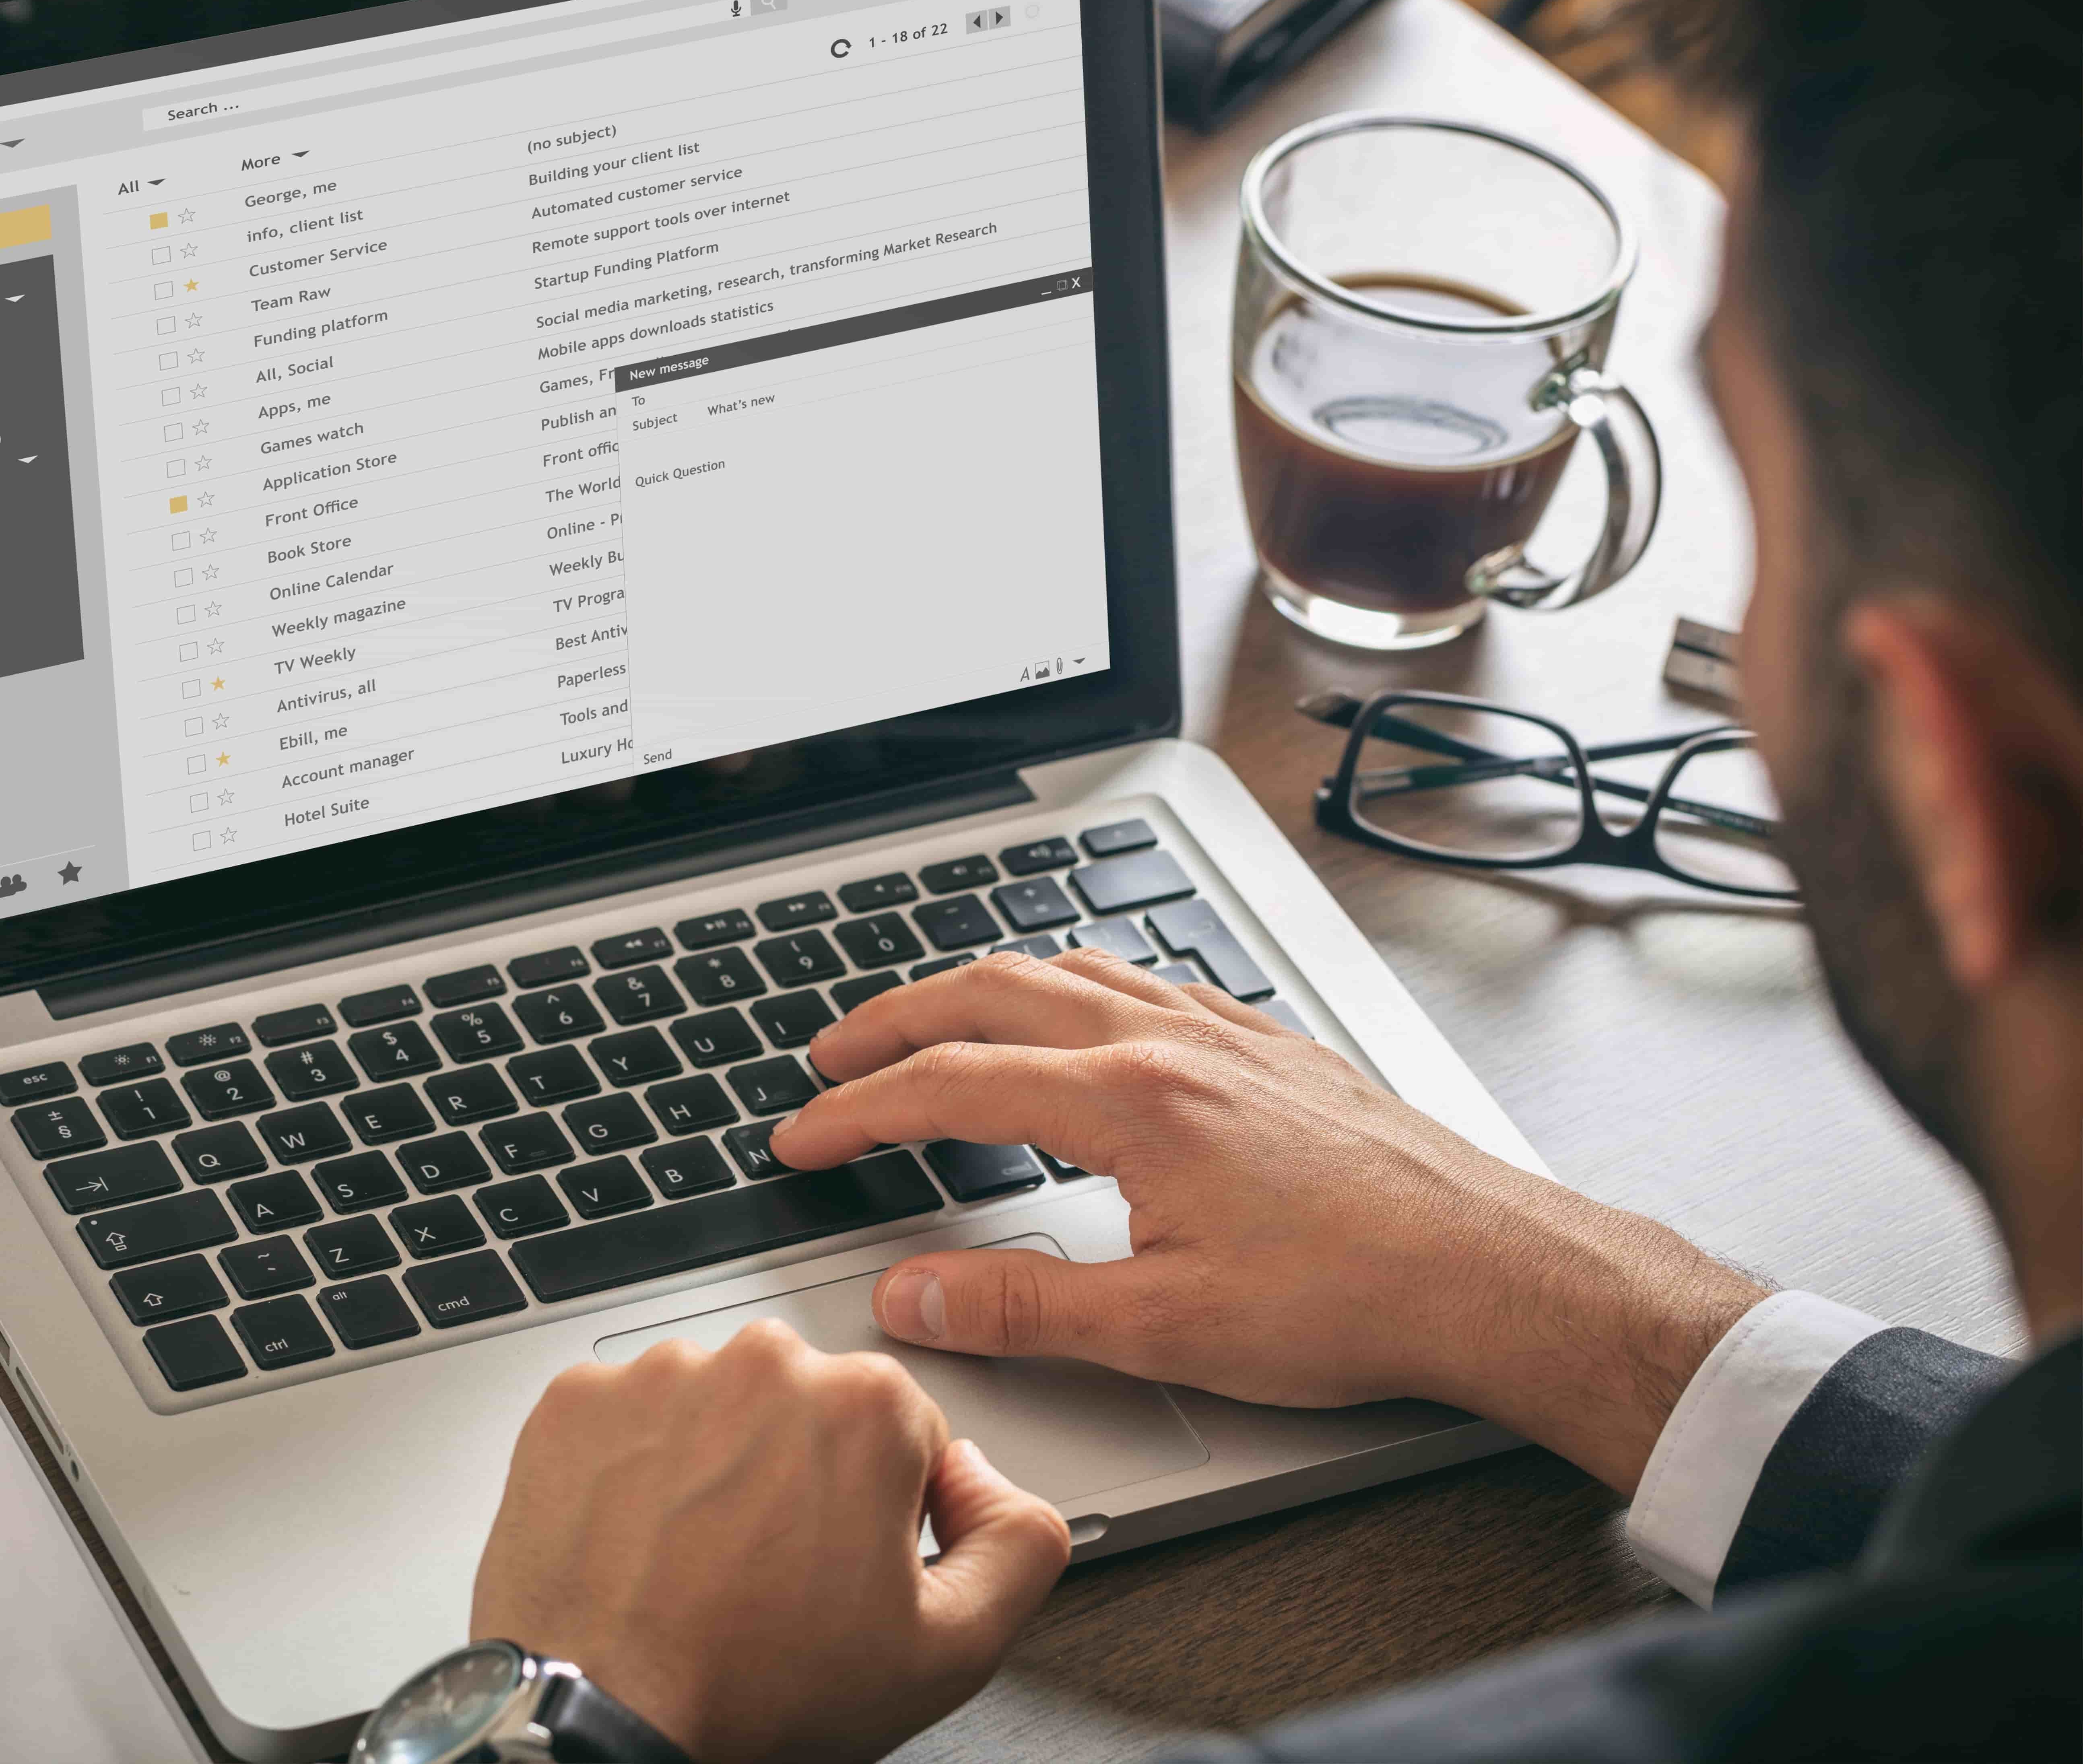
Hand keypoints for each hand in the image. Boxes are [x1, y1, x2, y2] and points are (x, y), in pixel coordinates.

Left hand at [470, 1319, 1068, 1763]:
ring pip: (716, 1408)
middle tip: (771, 1572)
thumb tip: (986, 1478)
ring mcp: (660, 1374)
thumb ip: (1019, 1543)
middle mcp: (763, 1362)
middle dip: (801, 1475)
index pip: (903, 1435)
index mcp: (866, 1405)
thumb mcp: (951, 1649)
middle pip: (807, 1409)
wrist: (603, 1716)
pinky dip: (634, 1466)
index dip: (883, 1511)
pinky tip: (640, 1537)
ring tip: (697, 1560)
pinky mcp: (577, 1399)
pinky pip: (628, 1417)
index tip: (846, 1565)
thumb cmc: (757, 1688)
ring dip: (716, 1466)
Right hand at [770, 951, 1767, 1492]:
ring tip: (928, 1021)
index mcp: (1129, 1102)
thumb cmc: (1354, 1300)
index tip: (802, 1138)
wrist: (1496, 1272)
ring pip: (1067, 968)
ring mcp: (1224, 1031)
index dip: (858, 1112)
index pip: (950, 1087)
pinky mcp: (1268, 1045)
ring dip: (977, 987)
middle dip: (892, 1020)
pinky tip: (1075, 1013)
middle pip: (991, 992)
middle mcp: (1170, 1043)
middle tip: (830, 1055)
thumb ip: (1021, 1307)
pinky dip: (1072, 982)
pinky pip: (1143, 977)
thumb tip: (910, 1299)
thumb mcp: (1164, 1329)